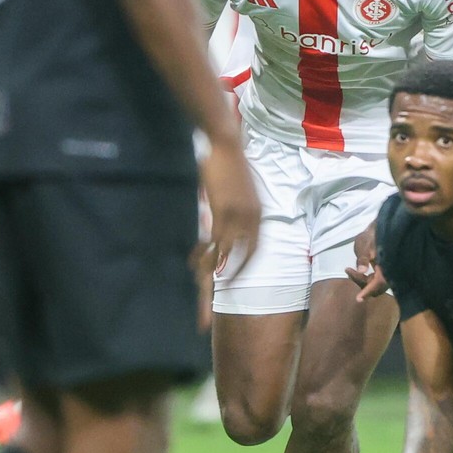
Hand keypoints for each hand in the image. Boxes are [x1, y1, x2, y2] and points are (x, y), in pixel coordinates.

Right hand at [195, 133, 260, 328]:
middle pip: (240, 262)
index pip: (252, 252)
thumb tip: (223, 230)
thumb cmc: (231, 165)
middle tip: (212, 309)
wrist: (228, 143)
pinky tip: (194, 263)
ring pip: (224, 256)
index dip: (241, 270)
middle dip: (227, 285)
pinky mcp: (224, 210)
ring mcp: (239, 216)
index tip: (227, 285)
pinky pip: (213, 241)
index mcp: (258, 216)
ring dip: (210, 273)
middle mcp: (252, 220)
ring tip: (199, 290)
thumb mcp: (239, 192)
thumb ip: (235, 212)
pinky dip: (204, 253)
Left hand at [343, 222, 389, 301]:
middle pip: (376, 287)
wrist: (379, 229)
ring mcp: (387, 272)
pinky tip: (355, 270)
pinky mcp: (383, 272)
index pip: (378, 283)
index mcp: (387, 266)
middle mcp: (390, 272)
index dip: (368, 291)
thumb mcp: (365, 245)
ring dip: (361, 280)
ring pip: (374, 284)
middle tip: (349, 271)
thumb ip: (363, 258)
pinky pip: (374, 280)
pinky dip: (364, 277)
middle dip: (361, 283)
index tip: (358, 299)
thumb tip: (361, 271)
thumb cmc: (372, 236)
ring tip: (349, 269)